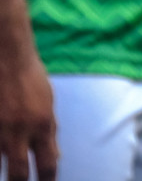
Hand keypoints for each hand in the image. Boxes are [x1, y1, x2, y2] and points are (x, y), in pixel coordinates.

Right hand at [0, 33, 56, 180]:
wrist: (7, 57)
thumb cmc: (31, 78)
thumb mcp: (48, 104)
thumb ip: (49, 131)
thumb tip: (52, 157)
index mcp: (43, 125)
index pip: (47, 164)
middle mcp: (19, 131)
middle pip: (18, 173)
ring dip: (4, 167)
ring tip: (9, 171)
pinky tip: (0, 153)